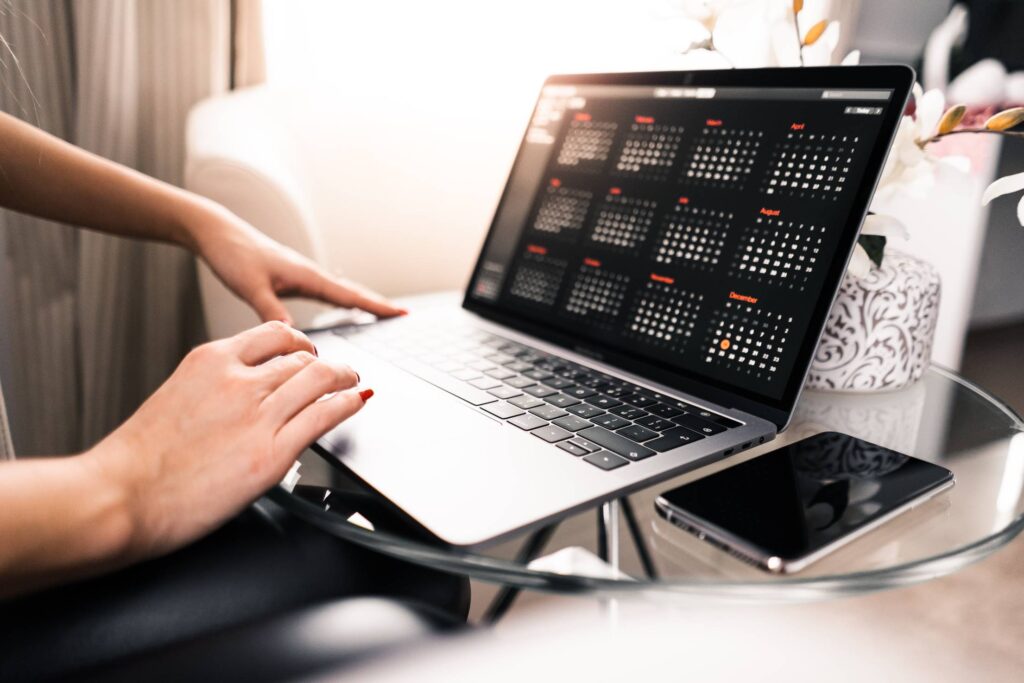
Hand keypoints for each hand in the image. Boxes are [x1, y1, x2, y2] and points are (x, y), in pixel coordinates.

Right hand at [85, 321, 370, 558]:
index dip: (299, 342)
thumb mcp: (176, 399)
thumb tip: (238, 397)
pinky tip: (357, 401)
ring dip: (344, 378)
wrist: (119, 497)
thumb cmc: (136, 462)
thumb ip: (212, 390)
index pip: (272, 334)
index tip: (307, 350)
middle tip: (337, 372)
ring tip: (352, 383)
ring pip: (320, 379)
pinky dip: (348, 403)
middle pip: (301, 358)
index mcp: (210, 361)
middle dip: (325, 364)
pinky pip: (326, 415)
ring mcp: (258, 415)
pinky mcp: (273, 452)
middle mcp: (238, 380)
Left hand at [187, 201, 405, 324]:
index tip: (401, 313)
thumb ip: (271, 310)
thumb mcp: (251, 286)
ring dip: (363, 301)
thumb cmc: (234, 255)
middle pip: (353, 291)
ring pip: (342, 290)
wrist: (218, 234)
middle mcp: (310, 273)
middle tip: (403, 314)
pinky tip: (344, 304)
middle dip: (378, 304)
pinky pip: (328, 290)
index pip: (350, 295)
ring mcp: (303, 274)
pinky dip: (344, 298)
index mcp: (307, 275)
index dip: (376, 306)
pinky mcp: (293, 275)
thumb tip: (292, 335)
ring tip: (382, 312)